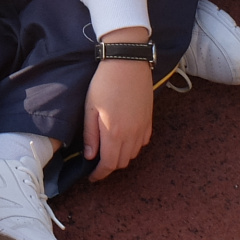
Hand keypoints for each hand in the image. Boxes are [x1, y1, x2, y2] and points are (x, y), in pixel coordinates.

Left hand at [83, 39, 153, 181]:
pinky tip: (124, 138)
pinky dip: (133, 146)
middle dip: (109, 166)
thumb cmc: (104, 83)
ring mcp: (142, 128)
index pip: (109, 164)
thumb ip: (91, 135)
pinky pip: (142, 142)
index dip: (100, 174)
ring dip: (121, 157)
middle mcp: (132, 135)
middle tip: (97, 162)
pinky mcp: (149, 120)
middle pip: (122, 162)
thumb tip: (90, 156)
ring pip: (133, 154)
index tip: (92, 177)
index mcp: (115, 133)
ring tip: (109, 149)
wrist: (127, 63)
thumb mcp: (90, 108)